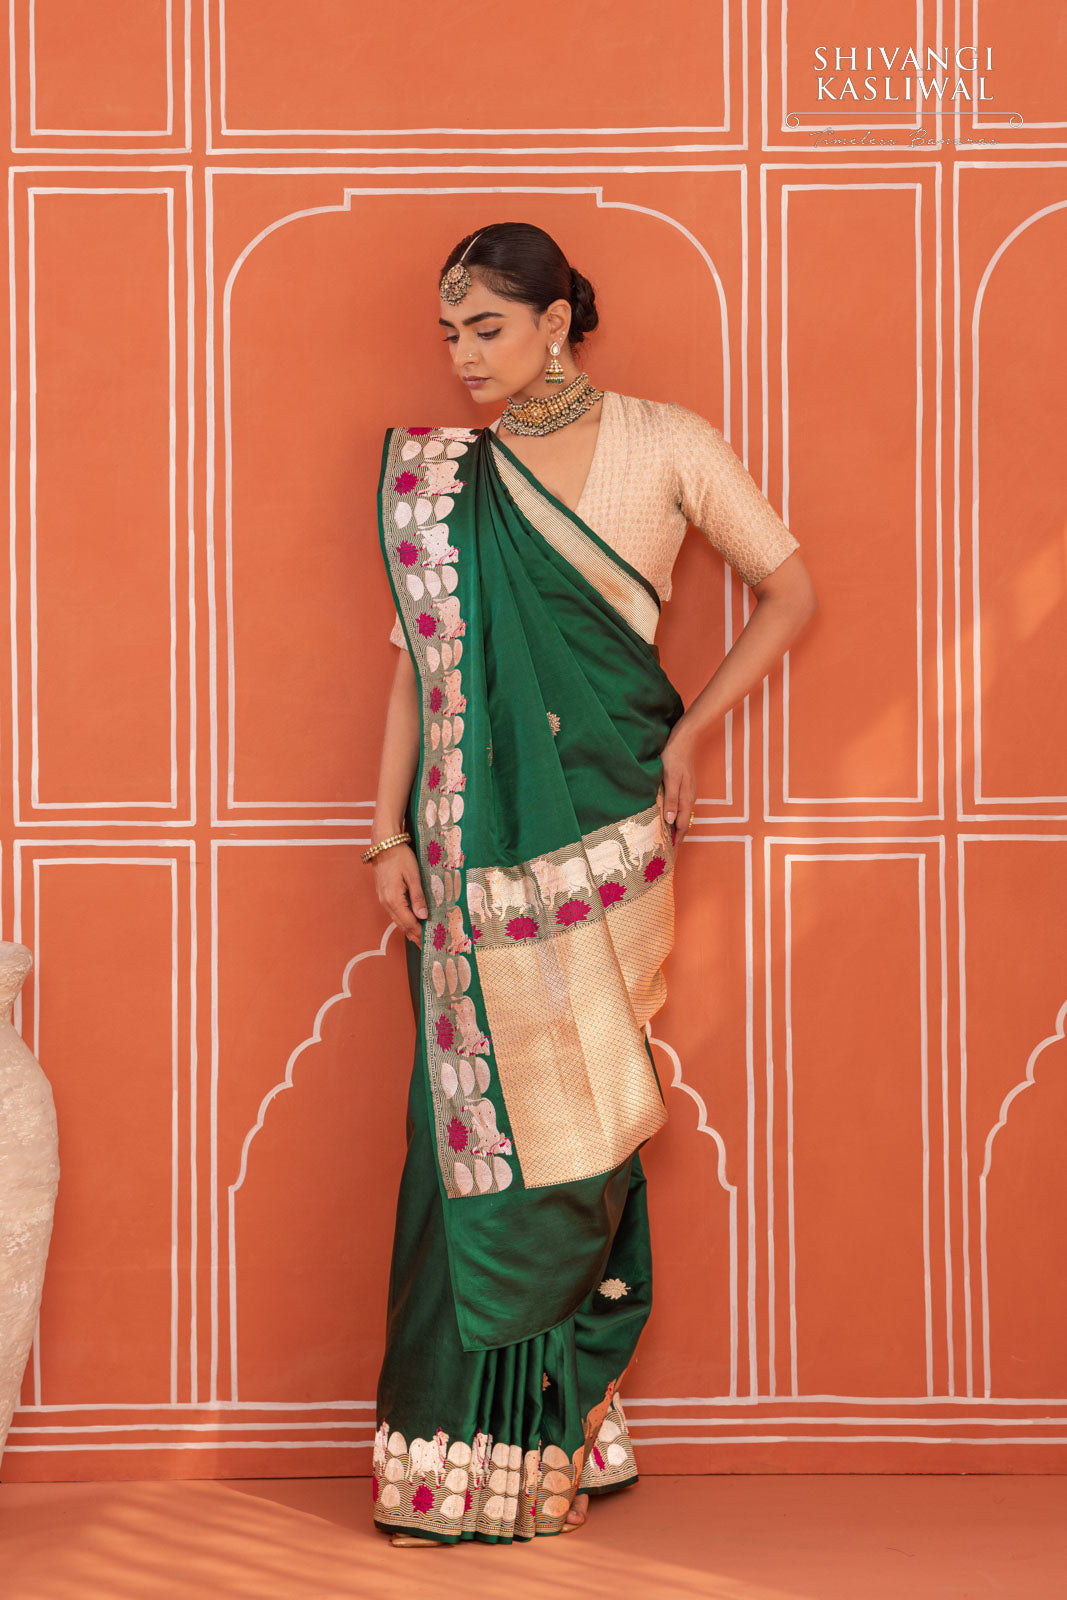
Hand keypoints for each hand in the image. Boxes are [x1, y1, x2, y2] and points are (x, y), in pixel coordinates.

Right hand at [373, 844, 428, 942]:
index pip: (410, 923)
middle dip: (415, 937)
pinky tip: (411, 923)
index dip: (420, 934)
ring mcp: (383, 900)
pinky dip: (404, 921)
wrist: (384, 845)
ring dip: (409, 930)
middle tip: (427, 947)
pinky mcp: (384, 896)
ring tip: (421, 939)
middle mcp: (386, 903)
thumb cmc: (400, 857)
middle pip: (402, 925)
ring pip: (397, 921)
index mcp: (394, 899)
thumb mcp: (413, 875)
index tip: (430, 943)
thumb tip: (423, 916)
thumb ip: (418, 897)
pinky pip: (394, 914)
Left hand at [659, 719, 698, 847]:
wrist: (683, 739)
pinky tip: (668, 817)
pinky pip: (681, 807)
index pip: (682, 827)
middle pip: (684, 824)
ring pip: (682, 816)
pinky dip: (675, 817)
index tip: (670, 856)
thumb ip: (671, 800)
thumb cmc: (673, 757)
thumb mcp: (670, 779)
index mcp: (686, 799)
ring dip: (676, 828)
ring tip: (666, 839)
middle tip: (667, 852)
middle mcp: (689, 798)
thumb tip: (671, 821)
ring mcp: (688, 792)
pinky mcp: (684, 787)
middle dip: (677, 839)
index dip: (677, 842)